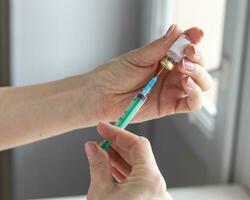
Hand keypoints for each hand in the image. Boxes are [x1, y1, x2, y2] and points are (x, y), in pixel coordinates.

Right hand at [85, 122, 171, 199]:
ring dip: (120, 158)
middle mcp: (158, 188)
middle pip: (139, 154)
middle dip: (118, 145)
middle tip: (102, 140)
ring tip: (103, 153)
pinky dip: (125, 172)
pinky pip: (140, 181)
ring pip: (139, 168)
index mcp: (150, 181)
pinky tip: (111, 168)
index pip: (138, 144)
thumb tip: (93, 148)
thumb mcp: (101, 193)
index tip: (104, 128)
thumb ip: (98, 166)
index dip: (118, 133)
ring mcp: (156, 196)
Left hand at [88, 24, 211, 122]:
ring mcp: (172, 89)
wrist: (103, 95)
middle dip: (198, 58)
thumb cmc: (116, 74)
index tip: (196, 35)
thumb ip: (160, 47)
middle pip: (198, 65)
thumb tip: (177, 30)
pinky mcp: (170, 105)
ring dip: (199, 74)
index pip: (187, 48)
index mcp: (165, 58)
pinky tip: (187, 84)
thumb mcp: (139, 57)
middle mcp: (172, 73)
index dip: (194, 41)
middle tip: (188, 53)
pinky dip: (196, 94)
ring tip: (185, 68)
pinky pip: (192, 103)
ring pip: (201, 84)